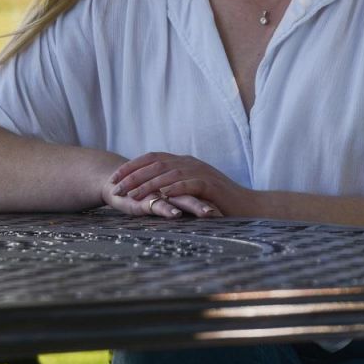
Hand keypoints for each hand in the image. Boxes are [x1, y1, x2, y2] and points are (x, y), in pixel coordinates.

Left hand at [108, 152, 251, 218]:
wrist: (248, 206)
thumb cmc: (219, 201)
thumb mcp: (192, 190)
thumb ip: (175, 185)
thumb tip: (151, 190)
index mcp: (185, 162)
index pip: (153, 157)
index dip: (132, 166)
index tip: (115, 177)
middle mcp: (190, 163)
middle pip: (156, 163)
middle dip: (133, 174)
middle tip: (115, 186)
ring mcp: (201, 172)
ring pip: (168, 172)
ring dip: (147, 183)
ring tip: (131, 195)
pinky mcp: (210, 185)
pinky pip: (188, 184)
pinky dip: (173, 188)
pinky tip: (160, 196)